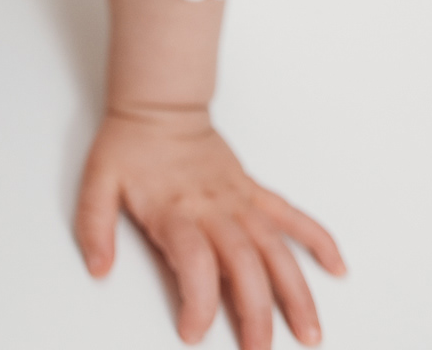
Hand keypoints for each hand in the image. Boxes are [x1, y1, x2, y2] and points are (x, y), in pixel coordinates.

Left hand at [76, 109, 344, 349]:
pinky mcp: (252, 193)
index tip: (192, 333)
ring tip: (310, 333)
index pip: (195, 263)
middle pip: (244, 264)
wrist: (159, 105)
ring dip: (296, 292)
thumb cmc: (129, 145)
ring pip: (276, 249)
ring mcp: (238, 201)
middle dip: (256, 313)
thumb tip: (97, 268)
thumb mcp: (97, 182)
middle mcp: (213, 209)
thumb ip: (94, 226)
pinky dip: (317, 239)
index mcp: (175, 210)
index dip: (197, 302)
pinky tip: (336, 268)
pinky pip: (291, 216)